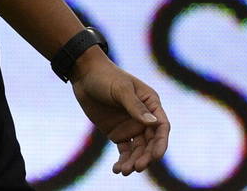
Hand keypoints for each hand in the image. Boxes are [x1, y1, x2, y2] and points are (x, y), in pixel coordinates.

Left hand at [71, 53, 169, 174]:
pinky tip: (117, 169)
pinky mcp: (117, 133)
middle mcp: (144, 117)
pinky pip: (124, 151)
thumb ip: (135, 107)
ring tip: (124, 171)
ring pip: (138, 150)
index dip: (161, 142)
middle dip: (146, 156)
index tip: (156, 156)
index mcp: (151, 103)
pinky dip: (123, 161)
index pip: (161, 126)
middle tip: (137, 167)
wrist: (84, 75)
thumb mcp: (121, 90)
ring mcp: (131, 126)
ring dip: (133, 161)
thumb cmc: (106, 77)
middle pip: (151, 142)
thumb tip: (154, 123)